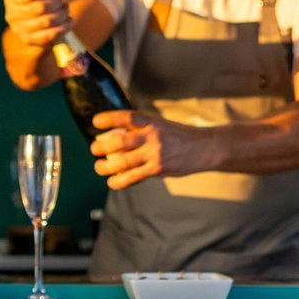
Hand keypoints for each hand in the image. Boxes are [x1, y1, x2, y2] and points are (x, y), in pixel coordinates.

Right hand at [2, 0, 71, 49]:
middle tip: (61, 0)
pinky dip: (63, 27)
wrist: (40, 19)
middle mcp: (11, 15)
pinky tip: (67, 21)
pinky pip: (51, 35)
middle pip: (40, 7)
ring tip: (65, 10)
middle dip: (57, 2)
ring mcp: (19, 30)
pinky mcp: (30, 41)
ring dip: (62, 14)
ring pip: (47, 22)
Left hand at [90, 108, 215, 187]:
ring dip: (105, 166)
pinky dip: (119, 181)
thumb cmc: (178, 136)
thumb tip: (114, 137)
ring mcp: (155, 153)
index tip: (95, 122)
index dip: (108, 118)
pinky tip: (112, 182)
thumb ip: (141, 129)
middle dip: (101, 146)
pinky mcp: (158, 169)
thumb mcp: (160, 125)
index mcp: (151, 121)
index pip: (126, 116)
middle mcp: (151, 135)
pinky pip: (133, 177)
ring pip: (122, 161)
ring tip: (99, 167)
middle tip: (94, 149)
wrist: (204, 148)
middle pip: (119, 141)